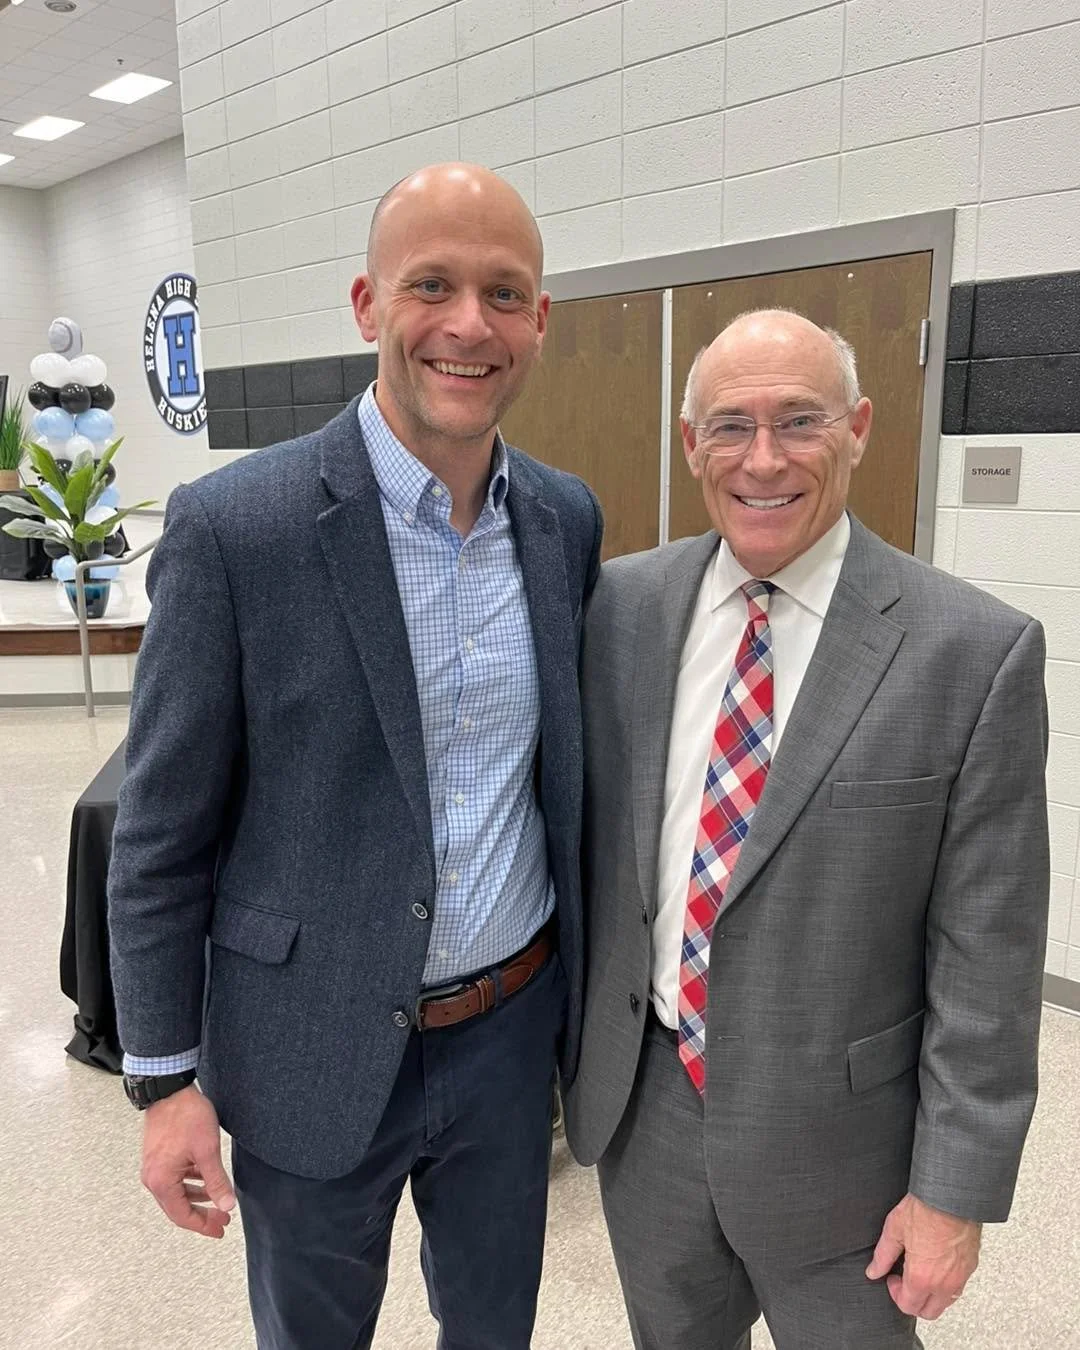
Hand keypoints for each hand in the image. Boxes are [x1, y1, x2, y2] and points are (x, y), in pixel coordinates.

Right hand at [140, 1084, 235, 1238]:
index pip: (182, 1216)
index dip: (203, 1225)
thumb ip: (217, 1181)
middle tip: (223, 1219)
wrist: (169, 1090)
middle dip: (202, 1214)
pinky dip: (191, 1182)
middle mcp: (153, 1178)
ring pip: (177, 1192)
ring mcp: (154, 1167)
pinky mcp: (158, 1156)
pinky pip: (175, 1178)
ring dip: (198, 1197)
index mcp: (161, 1182)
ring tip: (219, 1200)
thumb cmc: (186, 1117)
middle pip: (178, 1207)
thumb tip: (227, 1204)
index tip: (220, 1228)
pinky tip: (206, 1178)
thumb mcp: (207, 1151)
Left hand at [866, 1192, 979, 1319]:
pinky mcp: (971, 1267)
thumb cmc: (926, 1208)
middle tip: (904, 1280)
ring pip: (945, 1302)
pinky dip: (945, 1285)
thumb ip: (883, 1255)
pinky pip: (957, 1288)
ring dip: (930, 1295)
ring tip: (920, 1271)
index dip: (895, 1294)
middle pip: (928, 1312)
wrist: (952, 1195)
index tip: (892, 1278)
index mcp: (922, 1277)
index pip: (908, 1306)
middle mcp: (944, 1283)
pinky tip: (936, 1265)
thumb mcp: (894, 1229)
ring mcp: (960, 1277)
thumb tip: (873, 1271)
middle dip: (913, 1301)